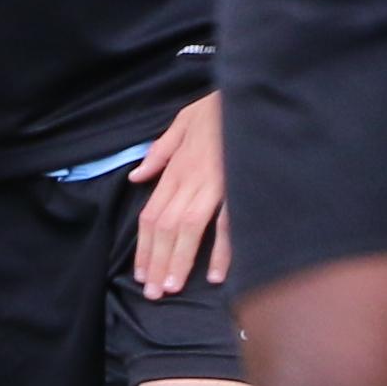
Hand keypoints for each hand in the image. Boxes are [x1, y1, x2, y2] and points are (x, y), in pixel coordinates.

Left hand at [127, 94, 232, 295]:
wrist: (249, 91)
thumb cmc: (219, 108)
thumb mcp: (182, 122)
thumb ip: (160, 152)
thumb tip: (137, 176)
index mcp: (176, 170)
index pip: (151, 215)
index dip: (144, 247)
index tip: (141, 273)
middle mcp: (190, 180)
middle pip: (165, 228)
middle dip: (157, 262)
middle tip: (153, 294)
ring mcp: (215, 184)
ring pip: (189, 229)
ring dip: (180, 260)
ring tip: (172, 288)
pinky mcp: (239, 186)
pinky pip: (228, 223)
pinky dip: (223, 250)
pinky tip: (218, 275)